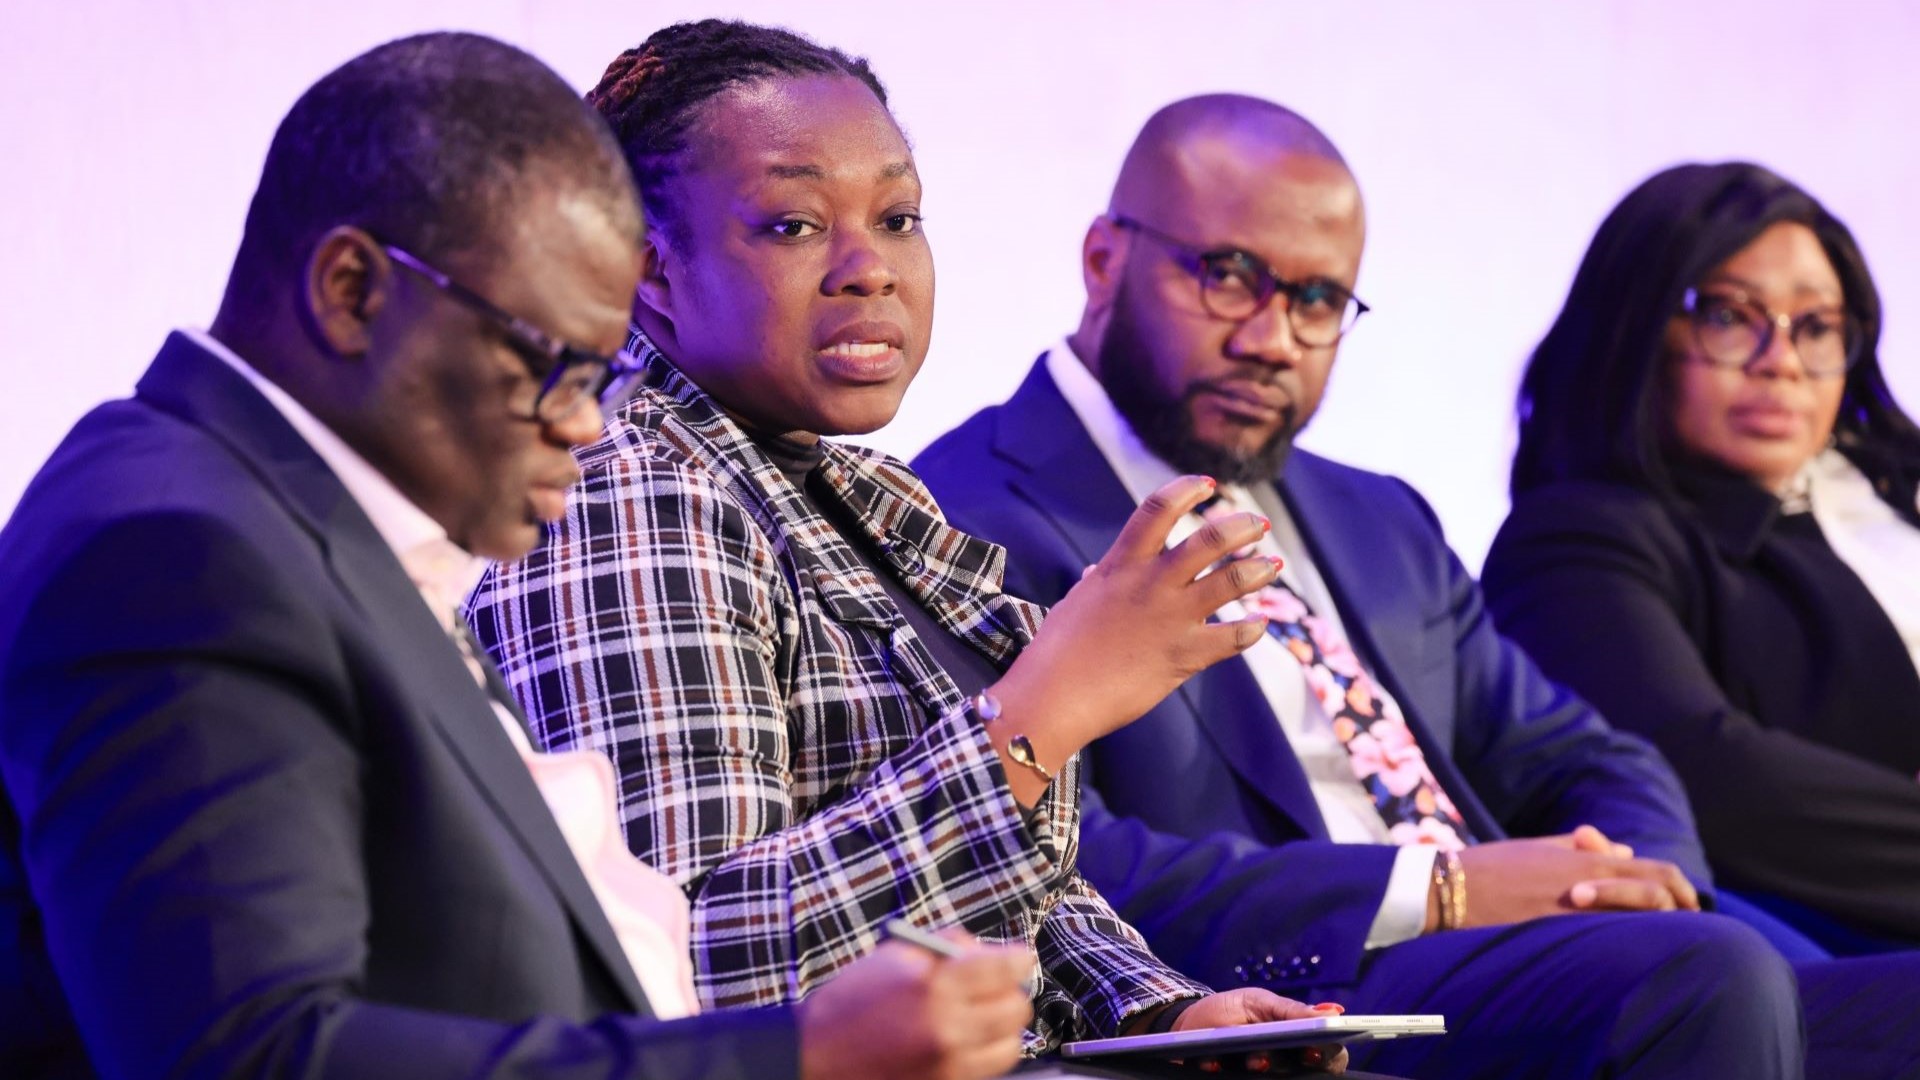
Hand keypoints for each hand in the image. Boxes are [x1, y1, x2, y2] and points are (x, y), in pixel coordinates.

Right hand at [798, 933, 1031, 1079]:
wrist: (815, 1056)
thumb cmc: (850, 1002)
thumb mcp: (892, 956)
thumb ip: (945, 946)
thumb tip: (985, 950)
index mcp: (933, 986)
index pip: (1004, 969)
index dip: (1017, 959)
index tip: (1018, 959)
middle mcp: (947, 1029)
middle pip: (1016, 1010)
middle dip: (1010, 994)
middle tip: (996, 989)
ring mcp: (948, 1066)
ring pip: (1009, 1046)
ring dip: (1001, 1029)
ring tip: (980, 1020)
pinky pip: (987, 1070)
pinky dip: (983, 1054)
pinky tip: (962, 1042)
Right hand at [987, 475, 1277, 802]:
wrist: (1054, 696)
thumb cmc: (1055, 651)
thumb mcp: (1076, 603)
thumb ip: (1097, 583)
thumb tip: (1098, 571)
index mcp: (1122, 564)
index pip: (1158, 508)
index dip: (1188, 490)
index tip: (1208, 486)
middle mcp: (1152, 584)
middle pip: (1208, 539)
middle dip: (1241, 527)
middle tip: (1259, 524)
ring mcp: (1171, 618)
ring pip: (1230, 581)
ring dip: (1258, 570)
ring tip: (1272, 565)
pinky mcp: (1184, 655)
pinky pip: (1232, 638)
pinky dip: (1250, 630)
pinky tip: (1258, 626)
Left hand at [1172, 990, 1348, 1073]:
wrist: (1188, 1022)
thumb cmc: (1231, 1010)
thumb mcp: (1258, 1001)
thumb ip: (1291, 1011)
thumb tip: (1334, 1012)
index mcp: (1299, 1039)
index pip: (1330, 1054)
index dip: (1327, 1057)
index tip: (1311, 1053)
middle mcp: (1285, 1063)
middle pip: (1303, 1072)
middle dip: (1281, 1064)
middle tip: (1261, 1059)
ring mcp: (1262, 1074)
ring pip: (1274, 1079)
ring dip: (1256, 1067)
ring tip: (1241, 1059)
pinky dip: (1219, 1068)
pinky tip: (1211, 1062)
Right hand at [1446, 825, 1700, 929]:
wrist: (1453, 891)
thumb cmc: (1493, 866)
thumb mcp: (1540, 848)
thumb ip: (1583, 849)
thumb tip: (1624, 852)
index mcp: (1589, 861)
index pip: (1658, 874)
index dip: (1682, 891)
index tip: (1688, 906)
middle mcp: (1592, 887)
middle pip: (1661, 900)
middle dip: (1681, 914)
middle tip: (1686, 929)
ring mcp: (1578, 916)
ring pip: (1640, 925)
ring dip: (1654, 934)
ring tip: (1659, 947)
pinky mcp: (1562, 938)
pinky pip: (1608, 945)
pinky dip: (1624, 949)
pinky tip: (1624, 960)